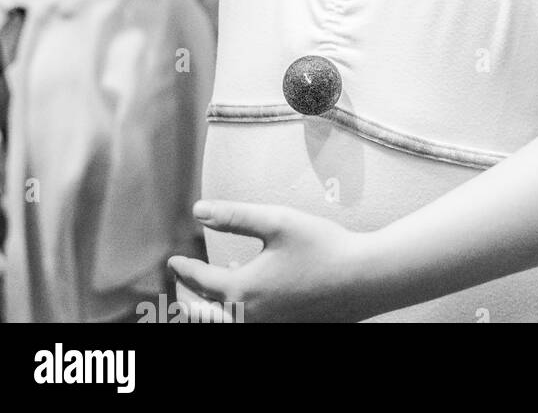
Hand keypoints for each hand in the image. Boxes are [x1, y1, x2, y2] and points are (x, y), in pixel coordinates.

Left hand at [168, 200, 376, 322]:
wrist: (364, 279)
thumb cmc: (323, 246)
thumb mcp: (278, 221)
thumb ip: (236, 215)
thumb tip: (199, 209)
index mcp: (242, 290)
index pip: (200, 282)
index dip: (184, 269)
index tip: (173, 261)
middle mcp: (250, 317)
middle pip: (206, 314)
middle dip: (190, 300)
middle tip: (183, 282)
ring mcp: (268, 326)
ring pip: (227, 321)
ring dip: (212, 309)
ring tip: (206, 294)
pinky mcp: (285, 328)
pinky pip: (249, 323)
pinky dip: (237, 312)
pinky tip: (247, 294)